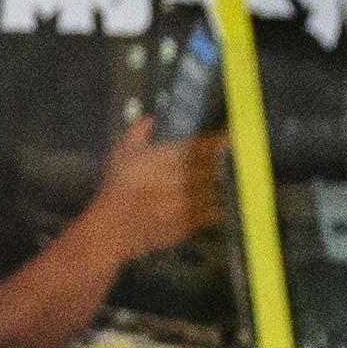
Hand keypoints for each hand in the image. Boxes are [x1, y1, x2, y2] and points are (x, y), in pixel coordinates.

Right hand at [72, 120, 227, 266]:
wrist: (110, 230)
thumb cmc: (116, 190)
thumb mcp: (122, 153)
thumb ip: (139, 131)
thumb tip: (153, 117)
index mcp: (165, 159)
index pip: (203, 147)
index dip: (220, 141)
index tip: (231, 137)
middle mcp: (178, 181)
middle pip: (214, 168)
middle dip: (226, 162)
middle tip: (237, 157)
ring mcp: (184, 205)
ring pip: (216, 191)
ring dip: (226, 185)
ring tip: (234, 179)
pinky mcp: (186, 225)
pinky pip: (211, 214)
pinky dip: (219, 207)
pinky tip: (222, 202)